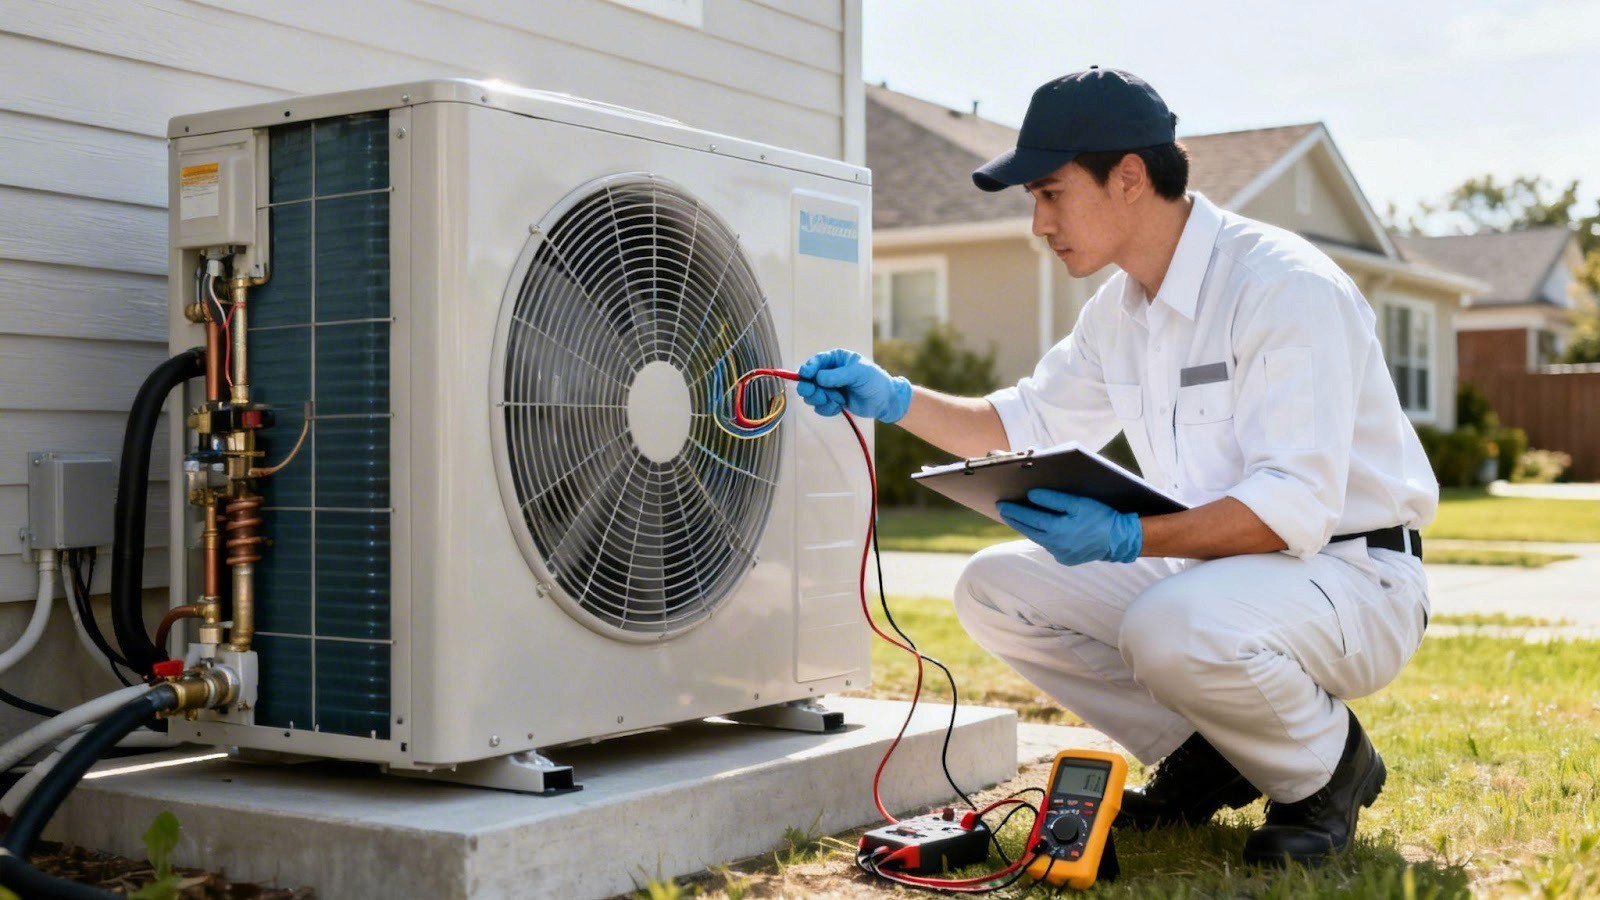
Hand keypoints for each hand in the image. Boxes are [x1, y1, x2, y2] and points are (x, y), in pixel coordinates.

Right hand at [795, 348, 912, 422]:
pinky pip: (820, 406)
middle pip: (808, 379)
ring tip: (836, 402)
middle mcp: (830, 372)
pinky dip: (827, 409)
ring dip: (821, 400)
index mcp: (836, 359)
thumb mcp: (858, 374)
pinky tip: (839, 407)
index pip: (816, 362)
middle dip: (811, 388)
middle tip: (818, 395)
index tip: (805, 375)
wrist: (885, 402)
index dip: (808, 368)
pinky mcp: (832, 401)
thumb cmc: (875, 381)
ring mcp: (830, 388)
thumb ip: (838, 376)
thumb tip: (818, 378)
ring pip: (812, 395)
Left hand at [997, 489, 1142, 565]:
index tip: (1002, 504)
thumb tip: (1031, 496)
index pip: (1029, 519)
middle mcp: (1056, 545)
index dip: (1014, 511)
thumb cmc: (1100, 517)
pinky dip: (1041, 535)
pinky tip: (1038, 528)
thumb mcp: (1078, 503)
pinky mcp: (1066, 559)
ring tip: (1016, 517)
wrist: (1119, 540)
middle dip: (1015, 519)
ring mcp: (1060, 555)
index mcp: (1058, 530)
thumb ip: (1053, 499)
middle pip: (1029, 530)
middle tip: (1002, 509)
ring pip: (1038, 539)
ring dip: (1027, 527)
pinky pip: (1049, 545)